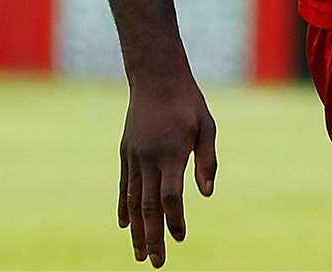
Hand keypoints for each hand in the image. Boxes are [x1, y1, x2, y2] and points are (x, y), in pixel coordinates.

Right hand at [119, 75, 216, 266]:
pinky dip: (124, 208)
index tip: (180, 238)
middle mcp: (150, 158)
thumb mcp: (206, 126)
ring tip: (139, 254)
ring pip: (132, 201)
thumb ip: (207, 160)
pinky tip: (125, 226)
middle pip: (148, 206)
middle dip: (152, 237)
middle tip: (156, 262)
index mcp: (172, 152)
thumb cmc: (188, 102)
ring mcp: (134, 157)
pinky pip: (124, 186)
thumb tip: (207, 195)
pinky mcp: (126, 153)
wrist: (157, 78)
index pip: (171, 196)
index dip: (175, 220)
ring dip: (136, 230)